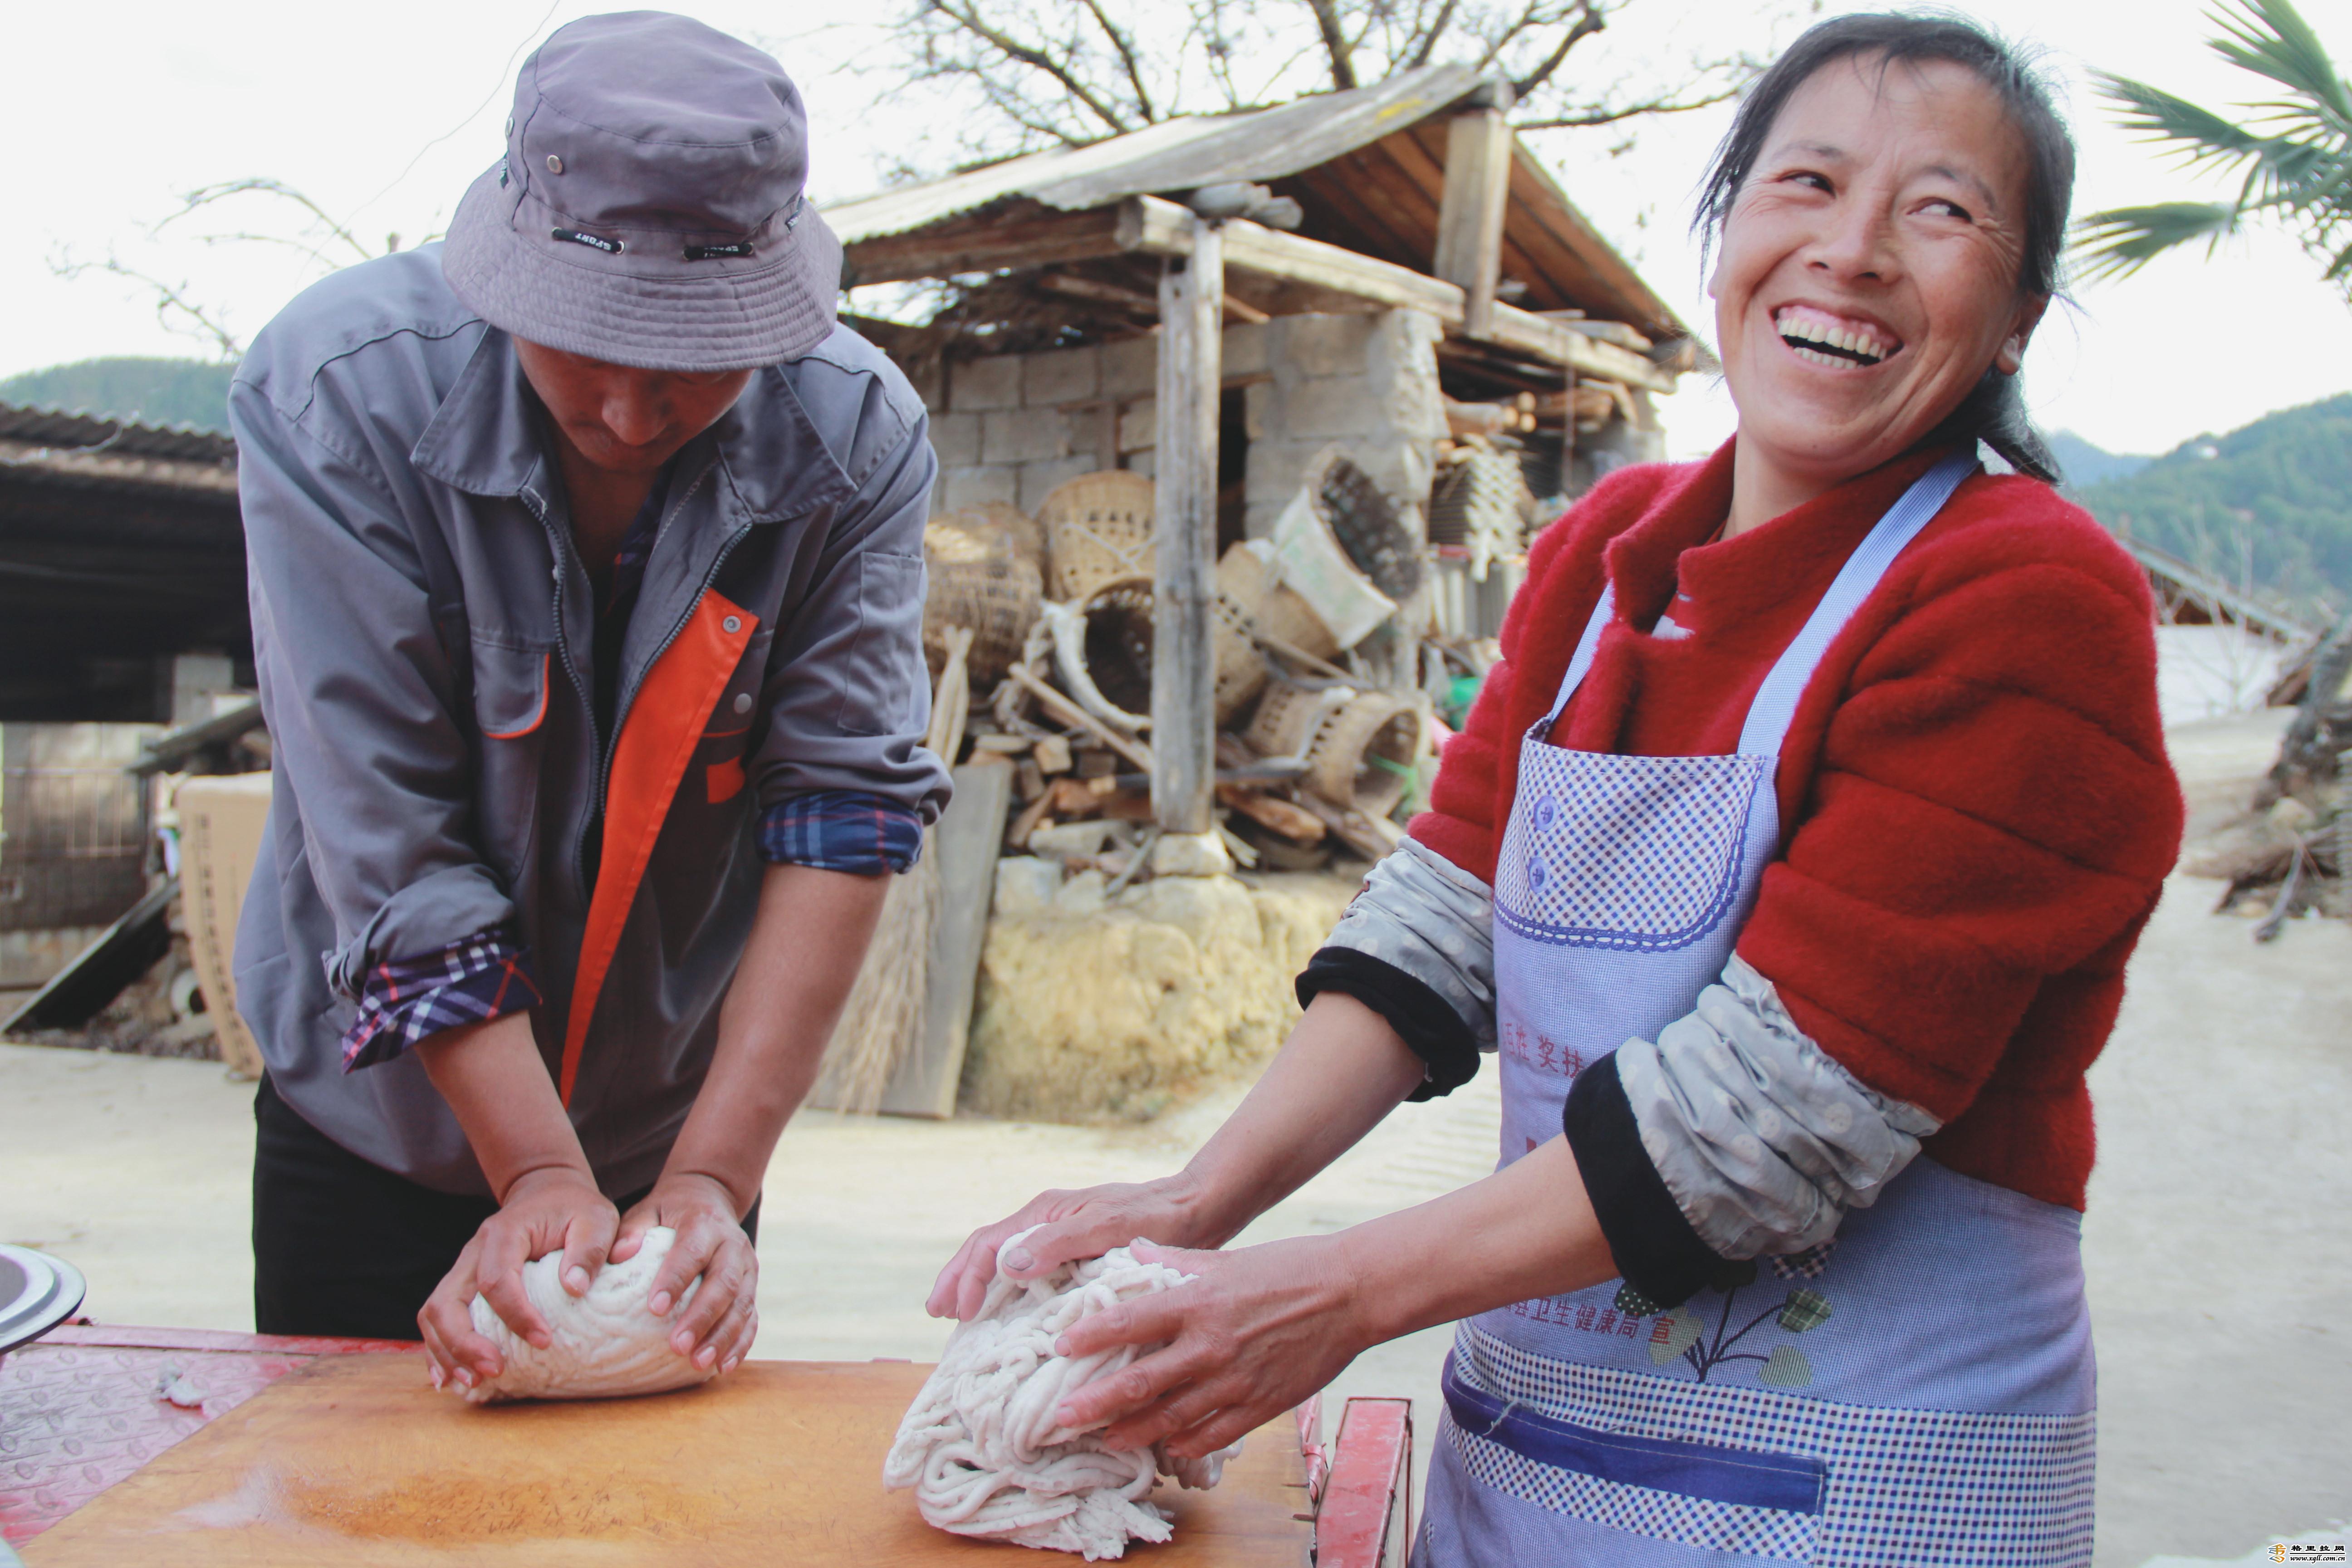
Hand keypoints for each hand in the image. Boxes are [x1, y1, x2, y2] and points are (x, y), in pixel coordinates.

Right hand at [419, 1165, 616, 1392]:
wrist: (547, 1192)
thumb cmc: (574, 1209)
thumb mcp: (595, 1219)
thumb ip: (589, 1249)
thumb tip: (574, 1288)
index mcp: (504, 1233)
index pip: (497, 1280)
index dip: (516, 1315)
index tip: (544, 1341)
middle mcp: (473, 1252)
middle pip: (447, 1301)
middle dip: (464, 1342)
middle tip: (496, 1370)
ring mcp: (462, 1269)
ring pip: (434, 1313)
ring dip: (448, 1351)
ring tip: (474, 1382)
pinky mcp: (462, 1285)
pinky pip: (436, 1318)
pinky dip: (439, 1349)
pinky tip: (450, 1377)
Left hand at [614, 1173, 758, 1374]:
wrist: (710, 1198)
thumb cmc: (669, 1211)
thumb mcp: (648, 1209)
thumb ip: (633, 1229)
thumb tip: (619, 1254)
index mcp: (704, 1223)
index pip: (692, 1252)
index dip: (676, 1279)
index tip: (655, 1309)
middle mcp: (733, 1244)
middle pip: (724, 1283)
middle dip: (702, 1317)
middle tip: (677, 1346)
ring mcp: (748, 1267)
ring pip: (742, 1304)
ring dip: (723, 1336)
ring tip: (698, 1363)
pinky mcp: (753, 1286)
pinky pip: (752, 1317)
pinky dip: (741, 1343)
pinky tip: (725, 1366)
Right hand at [926, 1173, 1216, 1321]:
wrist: (1197, 1211)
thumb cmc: (1155, 1218)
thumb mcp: (1108, 1228)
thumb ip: (1058, 1243)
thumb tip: (1006, 1264)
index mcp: (1045, 1213)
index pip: (988, 1245)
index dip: (967, 1278)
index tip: (957, 1313)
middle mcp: (1046, 1223)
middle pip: (986, 1250)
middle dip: (958, 1279)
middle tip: (937, 1313)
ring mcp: (1060, 1238)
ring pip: (1004, 1261)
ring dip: (978, 1286)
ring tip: (961, 1316)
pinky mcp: (1076, 1254)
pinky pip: (1028, 1273)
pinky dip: (1007, 1292)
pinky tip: (1007, 1315)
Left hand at [1051, 1236, 1370, 1460]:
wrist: (1348, 1293)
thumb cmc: (1286, 1267)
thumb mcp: (1225, 1257)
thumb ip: (1174, 1260)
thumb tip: (1131, 1249)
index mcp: (1198, 1302)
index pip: (1129, 1322)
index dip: (1090, 1336)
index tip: (1059, 1346)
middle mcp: (1210, 1344)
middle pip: (1140, 1382)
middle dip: (1095, 1404)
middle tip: (1061, 1418)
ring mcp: (1235, 1379)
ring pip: (1171, 1416)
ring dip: (1132, 1431)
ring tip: (1105, 1440)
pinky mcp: (1260, 1404)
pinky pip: (1213, 1433)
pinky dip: (1186, 1442)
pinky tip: (1167, 1446)